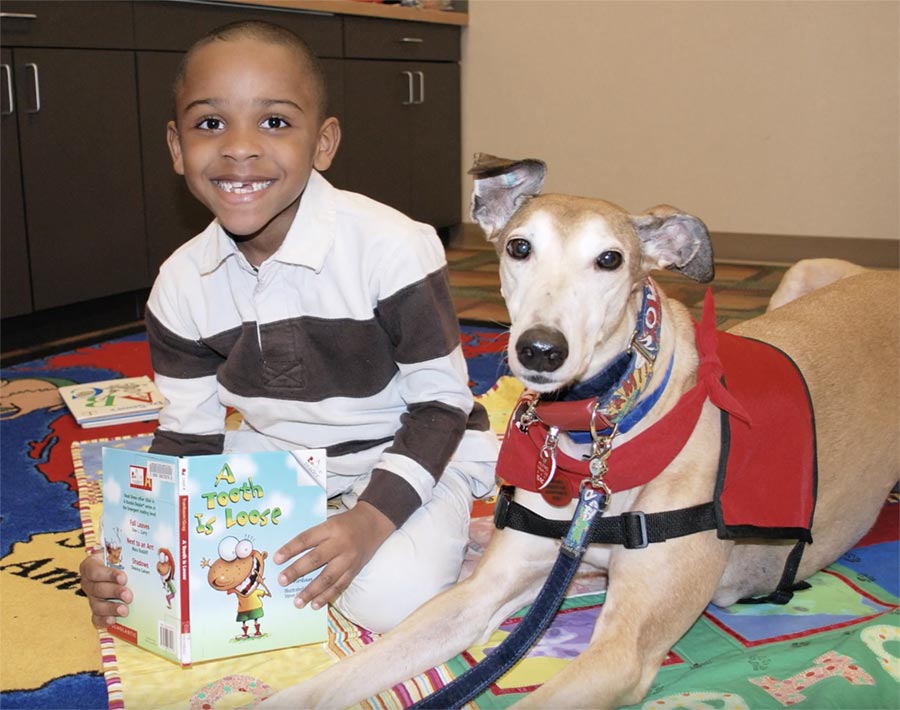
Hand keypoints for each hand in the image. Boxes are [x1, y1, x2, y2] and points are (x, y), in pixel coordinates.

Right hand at [80, 552, 131, 627]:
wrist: (120, 567)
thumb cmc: (121, 558)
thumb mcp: (122, 552)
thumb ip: (131, 553)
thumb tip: (156, 552)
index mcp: (91, 565)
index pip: (95, 570)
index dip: (108, 575)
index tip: (123, 578)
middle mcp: (89, 582)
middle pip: (98, 589)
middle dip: (114, 592)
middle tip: (128, 596)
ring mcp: (91, 598)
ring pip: (97, 605)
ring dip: (111, 608)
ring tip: (125, 610)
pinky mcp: (96, 611)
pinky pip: (96, 618)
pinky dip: (104, 620)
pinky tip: (113, 620)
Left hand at [274, 502, 394, 610]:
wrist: (373, 524)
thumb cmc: (345, 523)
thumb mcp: (329, 522)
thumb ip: (314, 535)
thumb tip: (290, 553)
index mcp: (330, 528)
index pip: (307, 538)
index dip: (291, 549)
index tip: (276, 559)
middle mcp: (340, 544)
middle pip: (316, 559)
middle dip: (297, 571)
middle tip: (281, 580)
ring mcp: (349, 559)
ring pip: (328, 577)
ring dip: (311, 591)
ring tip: (297, 602)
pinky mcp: (355, 570)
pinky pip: (340, 586)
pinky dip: (327, 596)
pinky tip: (315, 604)